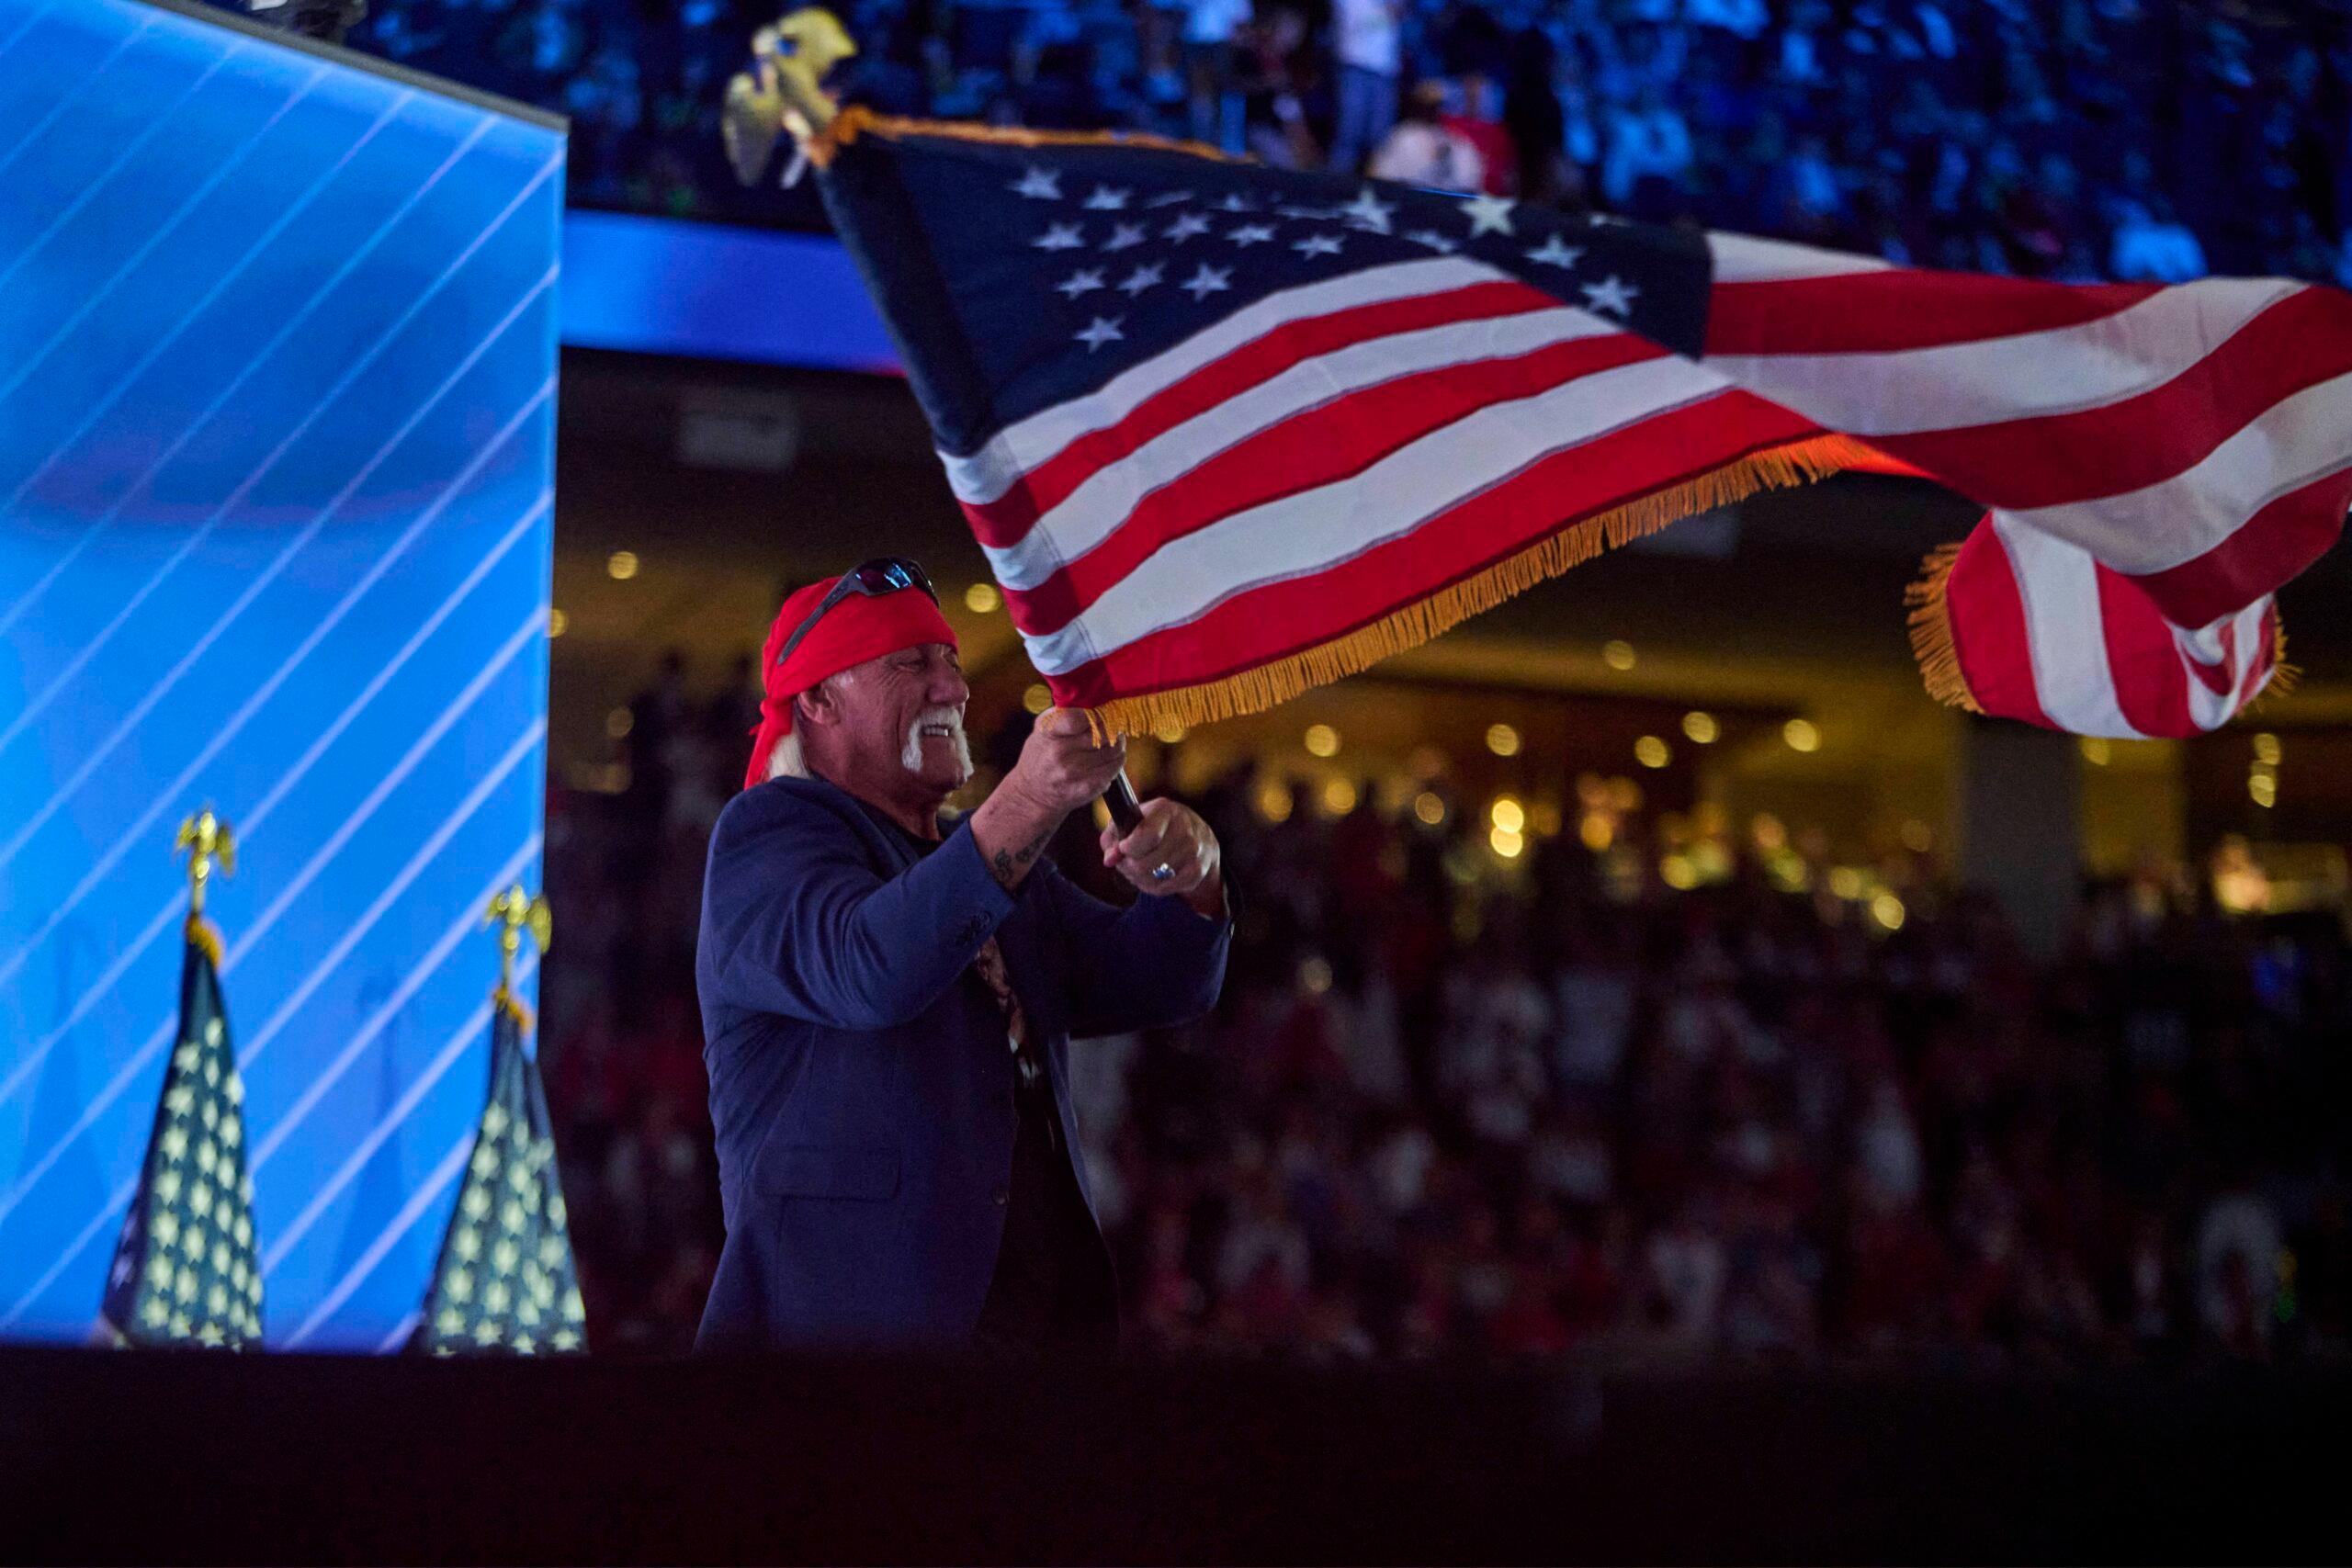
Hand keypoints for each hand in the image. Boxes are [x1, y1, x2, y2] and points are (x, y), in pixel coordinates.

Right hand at [1002, 707, 1128, 816]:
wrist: (1032, 794)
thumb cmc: (1041, 755)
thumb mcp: (1044, 730)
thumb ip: (1066, 715)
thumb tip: (1098, 703)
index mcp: (1048, 733)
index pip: (1083, 717)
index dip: (1098, 713)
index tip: (1101, 713)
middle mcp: (1060, 753)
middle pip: (1105, 732)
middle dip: (1113, 727)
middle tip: (1113, 726)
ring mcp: (1074, 772)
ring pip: (1115, 750)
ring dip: (1118, 743)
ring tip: (1111, 742)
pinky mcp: (1088, 788)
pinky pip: (1115, 768)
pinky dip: (1116, 761)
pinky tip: (1108, 759)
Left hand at [1100, 798, 1222, 913]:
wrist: (1198, 835)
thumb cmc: (1155, 826)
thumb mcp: (1130, 822)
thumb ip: (1112, 838)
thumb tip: (1110, 859)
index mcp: (1166, 811)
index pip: (1148, 836)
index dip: (1129, 848)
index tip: (1122, 848)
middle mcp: (1184, 829)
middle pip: (1146, 863)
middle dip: (1128, 867)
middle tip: (1125, 863)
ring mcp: (1194, 851)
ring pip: (1153, 879)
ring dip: (1138, 878)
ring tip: (1136, 869)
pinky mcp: (1197, 871)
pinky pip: (1165, 888)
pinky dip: (1152, 887)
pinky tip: (1151, 877)